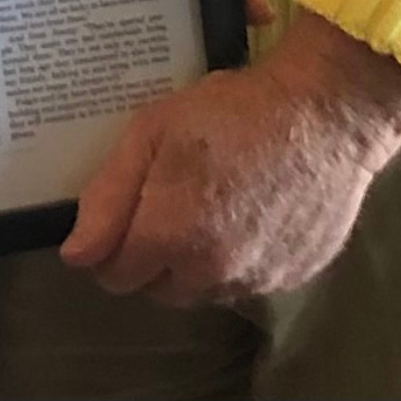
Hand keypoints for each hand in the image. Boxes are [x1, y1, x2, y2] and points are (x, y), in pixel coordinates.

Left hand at [62, 9, 400, 307]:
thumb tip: (75, 253)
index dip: (108, 243)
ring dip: (194, 261)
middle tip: (164, 199)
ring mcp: (257, 281)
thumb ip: (109, 196)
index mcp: (171, 238)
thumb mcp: (153, 131)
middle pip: (157, 289)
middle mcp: (212, 273)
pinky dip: (238, 258)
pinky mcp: (293, 277)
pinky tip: (248, 211)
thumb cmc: (232, 110)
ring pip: (202, 290)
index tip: (120, 211)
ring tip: (208, 202)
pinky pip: (246, 282)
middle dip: (150, 255)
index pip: (114, 274)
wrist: (325, 114)